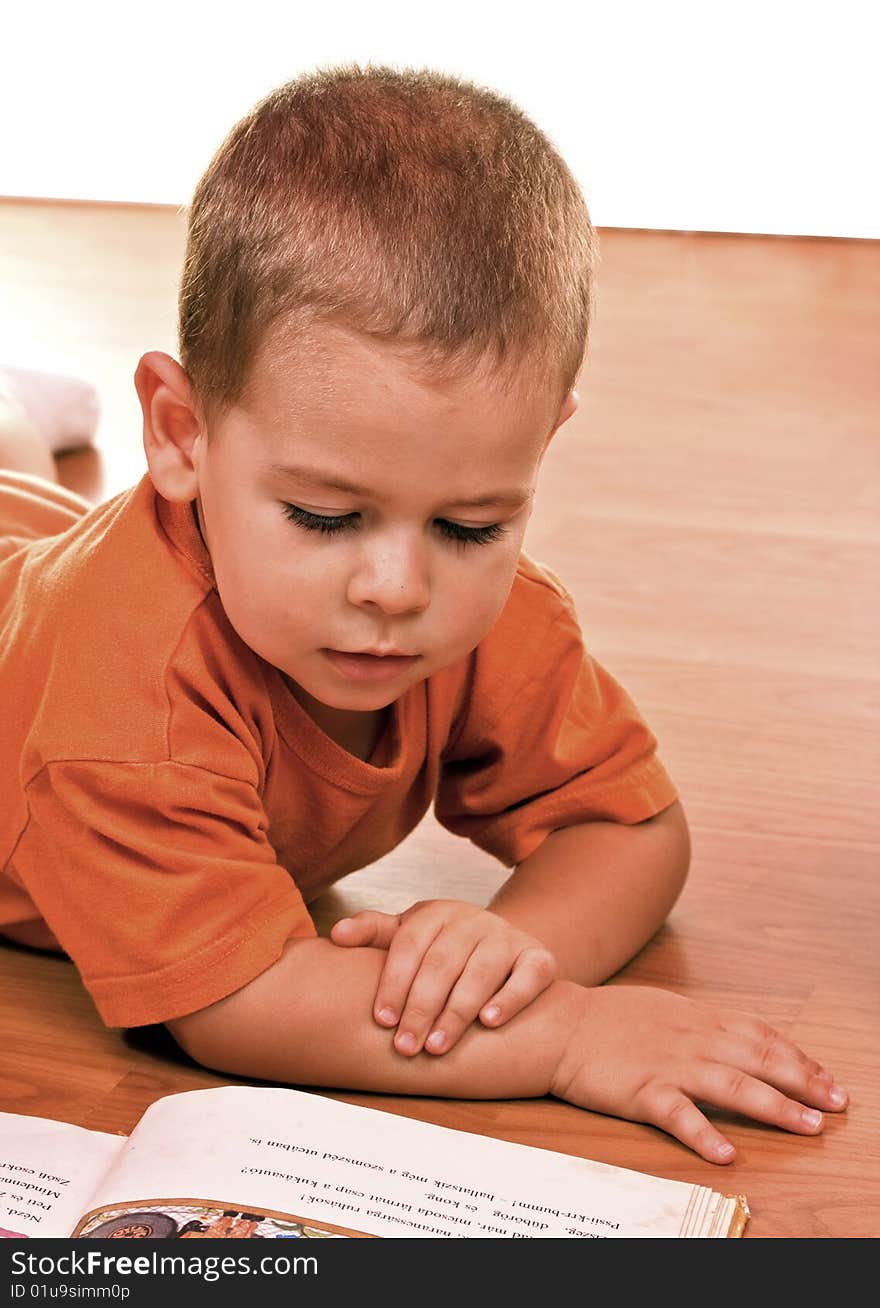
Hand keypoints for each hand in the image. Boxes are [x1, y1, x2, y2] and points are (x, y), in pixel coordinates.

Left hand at [330, 900, 555, 1056]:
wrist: (502, 945)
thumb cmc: (441, 948)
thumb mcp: (407, 934)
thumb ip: (372, 933)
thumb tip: (335, 935)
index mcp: (434, 913)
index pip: (409, 946)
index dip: (393, 983)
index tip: (381, 1021)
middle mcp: (471, 919)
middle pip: (442, 963)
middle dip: (421, 1008)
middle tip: (405, 1047)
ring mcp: (506, 937)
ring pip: (481, 972)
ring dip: (458, 1011)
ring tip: (437, 1046)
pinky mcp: (537, 957)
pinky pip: (528, 975)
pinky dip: (511, 997)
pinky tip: (490, 1022)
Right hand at [550, 983, 848, 1163]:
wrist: (559, 1024)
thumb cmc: (610, 1019)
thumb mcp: (665, 1009)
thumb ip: (703, 1024)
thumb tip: (742, 1038)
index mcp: (698, 1019)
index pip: (762, 1036)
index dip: (800, 1058)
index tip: (829, 1080)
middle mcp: (692, 1039)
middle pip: (759, 1058)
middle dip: (804, 1081)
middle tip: (837, 1104)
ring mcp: (668, 1065)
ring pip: (732, 1085)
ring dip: (774, 1107)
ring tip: (807, 1126)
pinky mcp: (641, 1091)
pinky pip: (678, 1115)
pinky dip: (704, 1134)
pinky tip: (726, 1154)